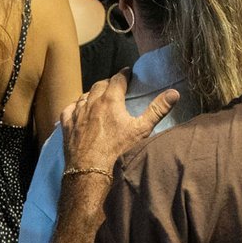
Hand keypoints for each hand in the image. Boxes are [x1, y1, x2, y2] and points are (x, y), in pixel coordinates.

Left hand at [60, 70, 179, 175]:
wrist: (90, 169)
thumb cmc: (117, 149)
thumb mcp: (141, 129)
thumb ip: (158, 109)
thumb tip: (174, 93)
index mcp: (111, 99)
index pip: (118, 78)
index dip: (124, 74)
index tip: (128, 72)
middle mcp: (92, 101)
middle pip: (100, 84)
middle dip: (109, 83)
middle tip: (116, 86)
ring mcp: (77, 113)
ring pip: (84, 95)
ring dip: (92, 94)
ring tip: (98, 98)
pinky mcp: (67, 125)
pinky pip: (69, 109)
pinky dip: (75, 106)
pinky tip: (78, 109)